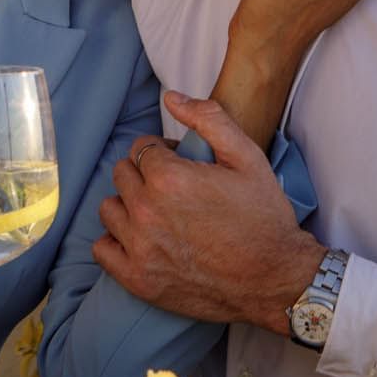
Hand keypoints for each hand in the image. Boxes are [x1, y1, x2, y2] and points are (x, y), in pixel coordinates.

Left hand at [93, 93, 325, 334]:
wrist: (275, 279)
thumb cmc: (264, 217)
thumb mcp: (247, 157)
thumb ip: (208, 119)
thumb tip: (170, 97)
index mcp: (170, 178)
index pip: (140, 148)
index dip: (161, 153)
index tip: (180, 166)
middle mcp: (147, 212)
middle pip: (122, 174)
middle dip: (144, 175)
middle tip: (173, 189)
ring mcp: (139, 248)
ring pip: (109, 208)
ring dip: (128, 206)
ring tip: (157, 214)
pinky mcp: (137, 279)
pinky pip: (102, 249)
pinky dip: (116, 242)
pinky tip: (141, 239)